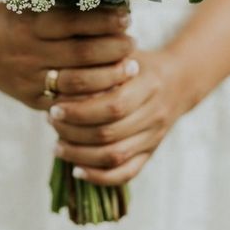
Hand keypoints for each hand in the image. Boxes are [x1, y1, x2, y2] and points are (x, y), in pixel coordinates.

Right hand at [0, 1, 136, 109]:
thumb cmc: (7, 17)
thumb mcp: (27, 3)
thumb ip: (60, 4)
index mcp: (30, 25)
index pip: (73, 23)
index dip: (103, 21)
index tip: (126, 17)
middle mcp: (30, 53)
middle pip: (80, 55)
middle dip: (113, 50)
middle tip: (133, 43)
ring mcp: (30, 80)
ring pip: (77, 84)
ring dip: (110, 76)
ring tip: (131, 67)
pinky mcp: (32, 100)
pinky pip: (68, 105)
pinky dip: (93, 100)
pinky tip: (113, 91)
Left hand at [48, 48, 192, 185]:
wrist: (179, 80)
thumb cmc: (141, 62)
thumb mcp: (124, 52)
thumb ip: (100, 60)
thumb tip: (62, 73)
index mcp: (149, 85)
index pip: (113, 105)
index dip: (80, 110)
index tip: (55, 106)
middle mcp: (155, 113)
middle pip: (110, 133)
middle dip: (74, 131)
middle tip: (51, 121)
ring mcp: (154, 136)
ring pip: (115, 156)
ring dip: (81, 155)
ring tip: (56, 146)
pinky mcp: (151, 152)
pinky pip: (126, 173)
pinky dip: (99, 177)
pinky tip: (76, 170)